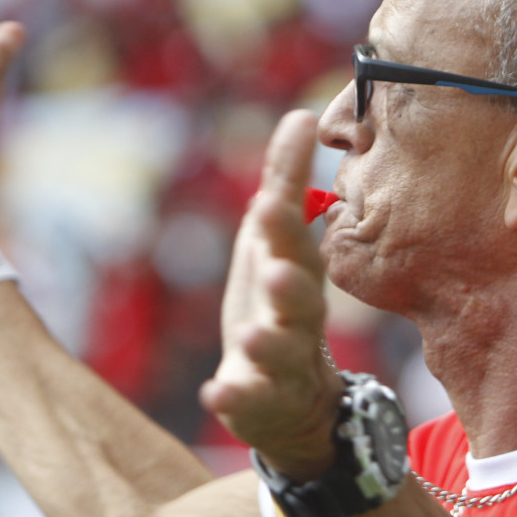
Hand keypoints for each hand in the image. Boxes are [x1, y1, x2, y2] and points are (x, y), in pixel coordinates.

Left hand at [200, 110, 344, 479]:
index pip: (297, 243)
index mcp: (300, 272)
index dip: (285, 224)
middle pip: (300, 300)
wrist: (296, 397)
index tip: (270, 199)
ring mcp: (281, 362)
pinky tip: (215, 392)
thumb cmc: (281, 301)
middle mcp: (297, 317)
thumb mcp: (279, 241)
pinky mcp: (258, 400)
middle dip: (289, 284)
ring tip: (249, 336)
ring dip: (265, 343)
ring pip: (278, 353)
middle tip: (276, 271)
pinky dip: (233, 398)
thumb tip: (299, 116)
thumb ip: (286, 183)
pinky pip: (246, 400)